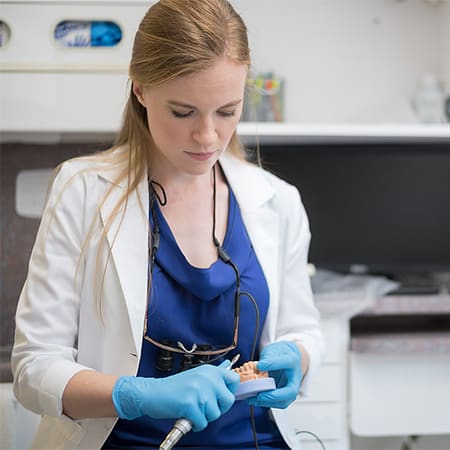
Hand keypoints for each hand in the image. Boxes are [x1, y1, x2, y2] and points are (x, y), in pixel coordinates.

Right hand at [112, 360, 239, 430]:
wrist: (152, 393)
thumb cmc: (174, 388)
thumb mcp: (196, 376)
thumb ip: (213, 376)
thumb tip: (229, 365)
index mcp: (209, 370)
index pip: (234, 379)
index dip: (229, 391)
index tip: (219, 397)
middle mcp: (206, 378)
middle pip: (228, 400)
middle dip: (217, 408)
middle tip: (203, 406)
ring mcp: (198, 390)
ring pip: (215, 414)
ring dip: (203, 417)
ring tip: (192, 408)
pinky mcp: (190, 404)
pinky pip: (202, 423)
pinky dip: (194, 424)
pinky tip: (186, 415)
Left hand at [248, 341, 301, 408]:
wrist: (288, 357)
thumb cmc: (281, 353)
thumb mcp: (274, 349)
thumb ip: (268, 357)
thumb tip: (260, 366)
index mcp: (292, 361)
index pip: (285, 362)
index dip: (272, 364)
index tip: (260, 366)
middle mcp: (295, 377)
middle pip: (290, 392)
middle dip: (274, 396)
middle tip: (260, 395)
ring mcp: (291, 388)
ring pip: (284, 401)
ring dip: (268, 402)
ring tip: (253, 399)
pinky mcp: (285, 395)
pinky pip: (278, 403)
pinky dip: (266, 403)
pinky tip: (255, 400)